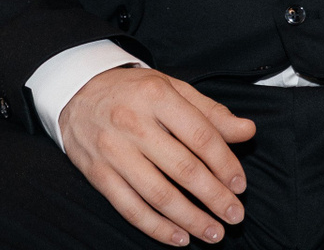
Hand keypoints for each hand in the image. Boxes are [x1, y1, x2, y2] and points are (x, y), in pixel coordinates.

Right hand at [59, 65, 256, 245]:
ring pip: (158, 194)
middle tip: (235, 215)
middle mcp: (134, 124)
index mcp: (158, 97)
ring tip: (214, 232)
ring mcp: (114, 151)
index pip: (201, 136)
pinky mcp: (98, 174)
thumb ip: (211, 112)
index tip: (240, 184)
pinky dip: (156, 227)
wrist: (76, 91)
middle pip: (183, 168)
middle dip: (214, 197)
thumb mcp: (173, 88)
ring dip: (190, 218)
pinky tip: (179, 237)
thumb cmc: (133, 91)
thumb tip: (247, 131)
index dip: (225, 163)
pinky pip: (130, 207)